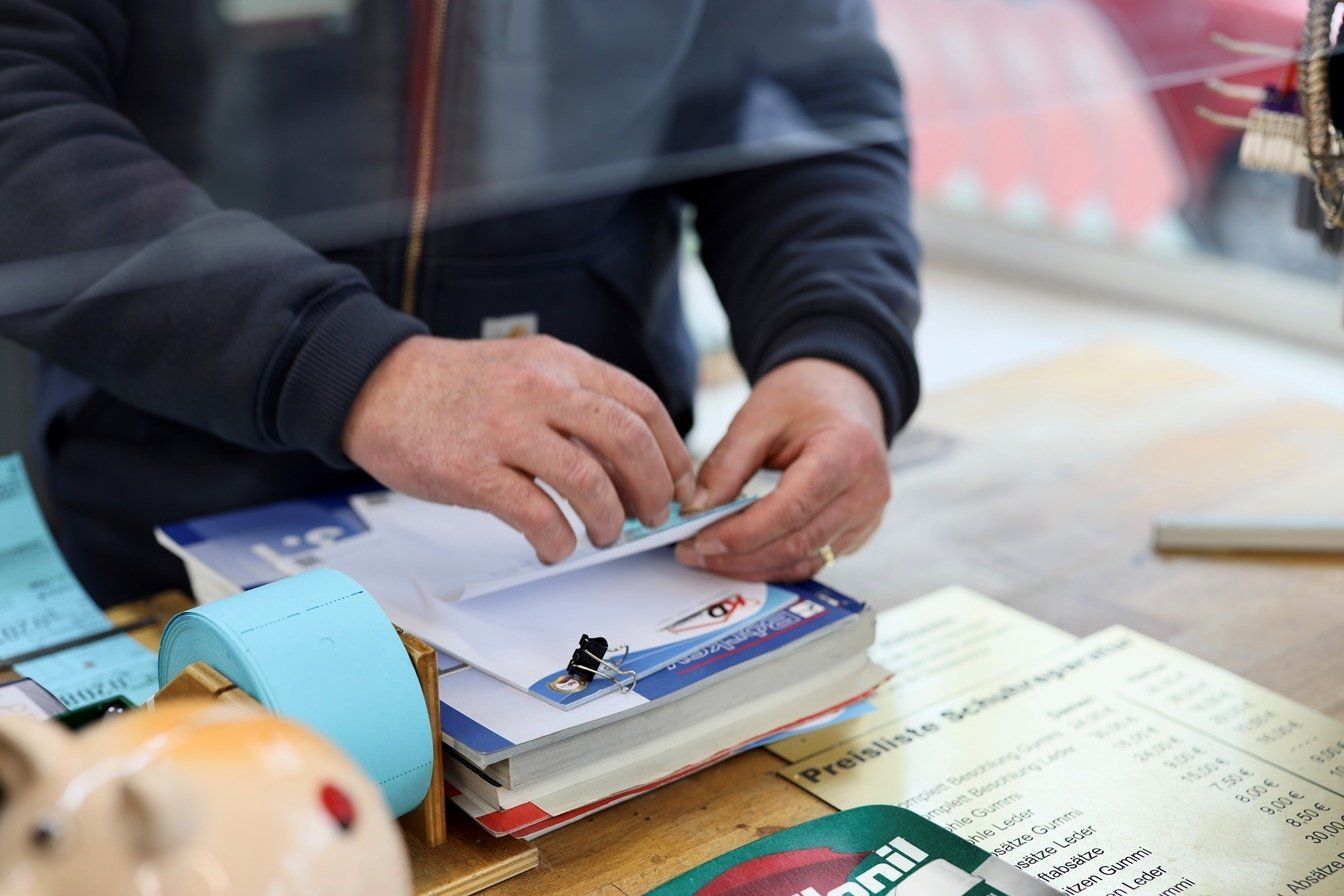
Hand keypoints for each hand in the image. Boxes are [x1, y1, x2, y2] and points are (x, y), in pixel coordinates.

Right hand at [343, 335, 694, 562]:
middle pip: (627, 440)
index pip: (642, 404)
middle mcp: (540, 389)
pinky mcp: (473, 470)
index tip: (681, 484)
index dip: (673, 451)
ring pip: (588, 480)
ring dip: (607, 519)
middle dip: (652, 488)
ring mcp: (506, 428)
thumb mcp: (528, 370)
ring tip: (602, 536)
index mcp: (561, 363)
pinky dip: (556, 540)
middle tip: (649, 517)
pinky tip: (554, 547)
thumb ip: (577, 401)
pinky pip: (535, 514)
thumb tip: (634, 459)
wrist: (377, 386)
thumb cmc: (456, 389)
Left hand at [675, 358, 890, 579]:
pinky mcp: (859, 532)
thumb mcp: (756, 419)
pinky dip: (773, 564)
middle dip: (739, 556)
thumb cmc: (802, 398)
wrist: (842, 393)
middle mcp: (866, 491)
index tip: (699, 541)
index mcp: (847, 453)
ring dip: (753, 567)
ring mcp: (868, 516)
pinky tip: (739, 557)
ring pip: (804, 561)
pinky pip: (814, 560)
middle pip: (797, 543)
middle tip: (692, 553)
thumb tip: (695, 513)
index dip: (743, 533)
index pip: (791, 509)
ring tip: (709, 558)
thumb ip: (725, 467)